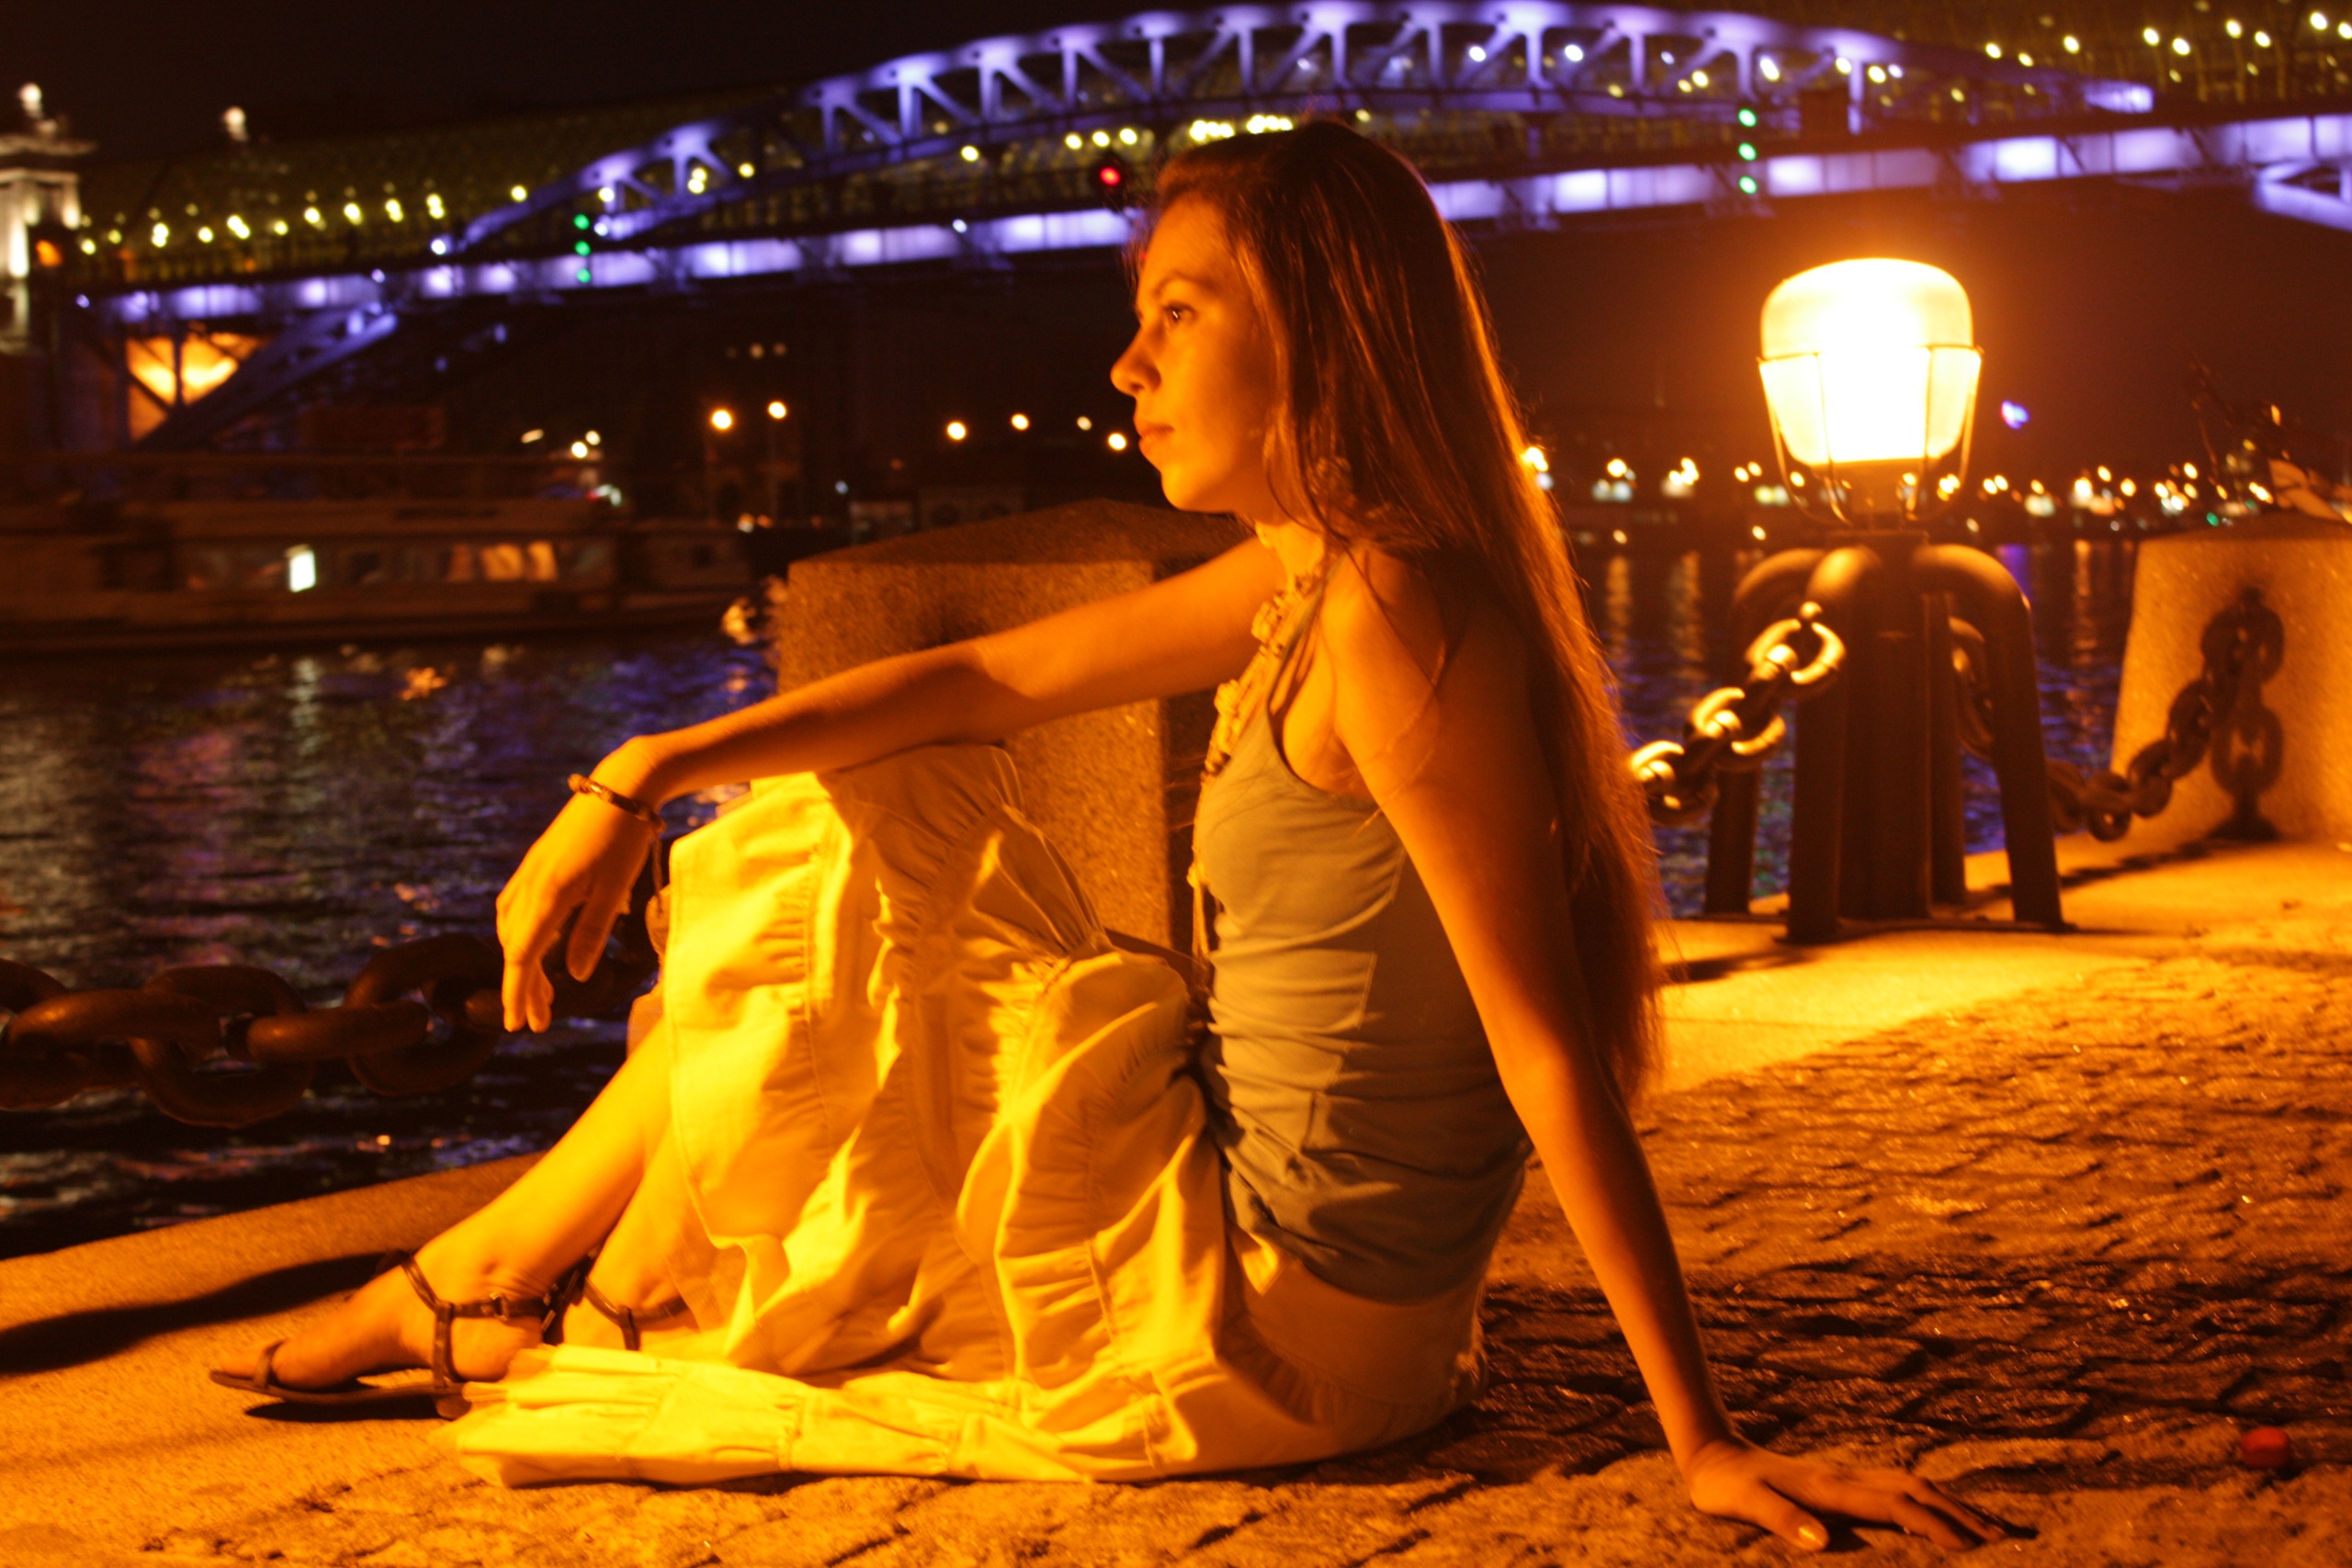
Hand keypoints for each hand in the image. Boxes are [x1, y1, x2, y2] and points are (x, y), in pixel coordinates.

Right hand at [494, 788, 656, 1031]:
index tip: (520, 1025)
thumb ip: (592, 933)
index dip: (518, 993)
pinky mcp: (536, 862)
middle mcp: (530, 884)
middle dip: (523, 987)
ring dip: (521, 962)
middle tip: (538, 1021)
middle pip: (515, 948)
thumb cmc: (625, 838)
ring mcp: (530, 871)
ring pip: (511, 928)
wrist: (620, 786)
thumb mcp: (615, 890)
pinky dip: (519, 934)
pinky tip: (530, 944)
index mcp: (549, 895)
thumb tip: (574, 976)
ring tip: (540, 991)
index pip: (523, 957)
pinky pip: (514, 906)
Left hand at [1683, 1435, 2006, 1552]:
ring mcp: (1846, 1475)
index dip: (1937, 1526)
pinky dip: (1929, 1498)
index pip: (1899, 1506)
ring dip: (1953, 1503)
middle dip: (1963, 1513)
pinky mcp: (1841, 1479)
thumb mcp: (1746, 1505)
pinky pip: (1898, 1486)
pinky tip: (1939, 1509)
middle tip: (2008, 1538)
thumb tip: (1823, 1539)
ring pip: (1913, 1484)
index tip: (1976, 1547)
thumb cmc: (1726, 1488)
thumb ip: (1782, 1520)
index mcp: (1833, 1488)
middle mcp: (1847, 1477)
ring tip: (1992, 1525)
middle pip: (1919, 1491)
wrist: (1712, 1454)